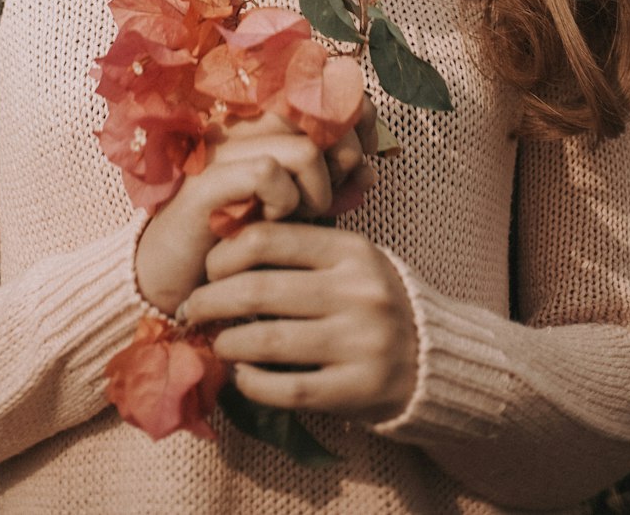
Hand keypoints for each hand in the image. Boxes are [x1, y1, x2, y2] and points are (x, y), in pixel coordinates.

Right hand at [135, 101, 377, 317]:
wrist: (175, 279)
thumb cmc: (240, 239)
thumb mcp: (297, 210)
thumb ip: (332, 185)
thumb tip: (370, 170)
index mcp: (266, 122)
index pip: (329, 90)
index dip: (359, 118)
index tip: (362, 163)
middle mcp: (245, 125)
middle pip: (325, 114)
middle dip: (345, 159)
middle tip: (328, 197)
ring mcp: (225, 149)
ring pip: (305, 148)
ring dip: (317, 191)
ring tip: (300, 215)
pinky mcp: (209, 180)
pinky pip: (270, 173)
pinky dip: (284, 202)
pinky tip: (272, 221)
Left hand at [179, 221, 417, 421]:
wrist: (437, 358)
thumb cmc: (375, 301)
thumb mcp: (349, 262)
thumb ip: (301, 250)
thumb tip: (225, 243)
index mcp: (350, 251)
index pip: (268, 239)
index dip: (225, 254)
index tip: (208, 268)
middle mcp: (357, 293)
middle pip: (259, 290)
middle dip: (212, 300)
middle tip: (193, 308)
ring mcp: (360, 344)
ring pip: (268, 342)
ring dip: (228, 343)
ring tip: (217, 343)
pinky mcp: (358, 391)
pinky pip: (288, 389)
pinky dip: (254, 383)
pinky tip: (243, 376)